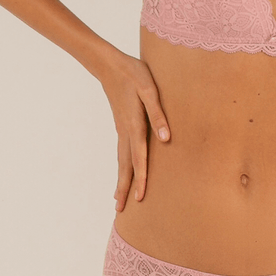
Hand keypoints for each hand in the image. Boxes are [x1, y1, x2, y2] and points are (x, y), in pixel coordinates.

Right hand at [98, 51, 169, 212]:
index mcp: (134, 125)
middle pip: (125, 165)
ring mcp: (121, 129)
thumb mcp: (149, 89)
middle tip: (120, 210)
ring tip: (118, 199)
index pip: (139, 158)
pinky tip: (123, 172)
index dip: (142, 178)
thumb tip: (166, 138)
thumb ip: (158, 114)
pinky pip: (121, 152)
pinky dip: (121, 167)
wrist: (110, 65)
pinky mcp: (121, 125)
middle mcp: (125, 131)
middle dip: (124, 188)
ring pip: (121, 160)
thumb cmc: (134, 74)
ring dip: (121, 180)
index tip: (141, 198)